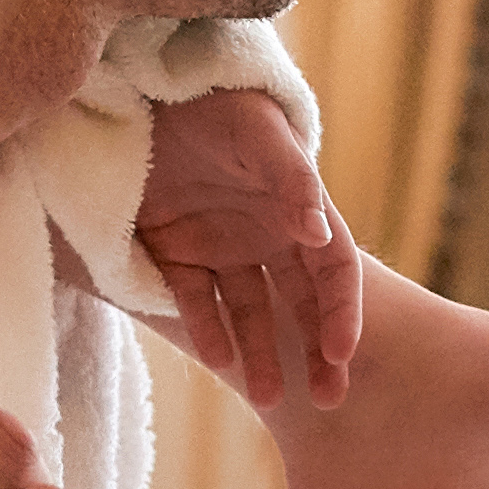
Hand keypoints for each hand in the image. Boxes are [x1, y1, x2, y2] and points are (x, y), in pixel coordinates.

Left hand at [131, 84, 367, 403]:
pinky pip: (192, 303)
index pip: (334, 271)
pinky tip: (216, 358)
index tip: (341, 353)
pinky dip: (204, 331)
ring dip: (260, 356)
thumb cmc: (217, 103)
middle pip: (300, 305)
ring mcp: (220, 249)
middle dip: (316, 354)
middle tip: (328, 400)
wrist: (147, 89)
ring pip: (248, 315)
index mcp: (299, 209)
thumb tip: (320, 234)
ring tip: (266, 398)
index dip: (341, 312)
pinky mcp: (173, 255)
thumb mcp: (260, 134)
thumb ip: (292, 181)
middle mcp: (266, 237)